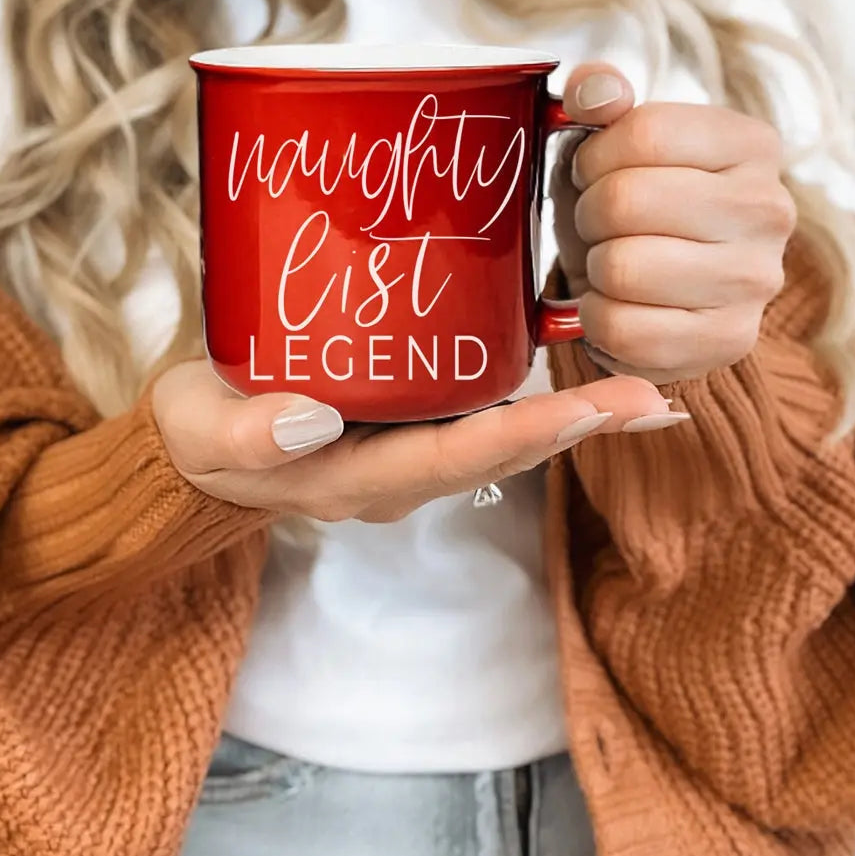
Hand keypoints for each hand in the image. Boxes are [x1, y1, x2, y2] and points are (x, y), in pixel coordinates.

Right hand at [153, 361, 676, 522]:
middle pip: (499, 454)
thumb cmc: (199, 431)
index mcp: (352, 478)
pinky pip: (481, 417)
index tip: (585, 408)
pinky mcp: (406, 424)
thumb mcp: (201, 432)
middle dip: (578, 430)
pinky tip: (581, 376)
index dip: (519, 433)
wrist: (198, 442)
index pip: (450, 459)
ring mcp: (405, 453)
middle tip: (656, 401)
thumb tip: (310, 419)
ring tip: (648, 396)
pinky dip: (535, 401)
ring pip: (501, 438)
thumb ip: (246, 437)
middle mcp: (394, 475)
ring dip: (574, 419)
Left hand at [550, 65, 796, 384]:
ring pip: (621, 267)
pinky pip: (623, 330)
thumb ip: (600, 97)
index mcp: (751, 144)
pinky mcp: (730, 341)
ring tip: (610, 264)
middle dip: (589, 215)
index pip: (643, 133)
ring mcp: (757, 280)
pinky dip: (598, 320)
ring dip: (593, 268)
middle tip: (599, 226)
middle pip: (626, 200)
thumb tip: (593, 91)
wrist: (654, 290)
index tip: (594, 173)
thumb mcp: (611, 142)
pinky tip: (616, 307)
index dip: (592, 157)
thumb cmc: (630, 207)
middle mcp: (770, 209)